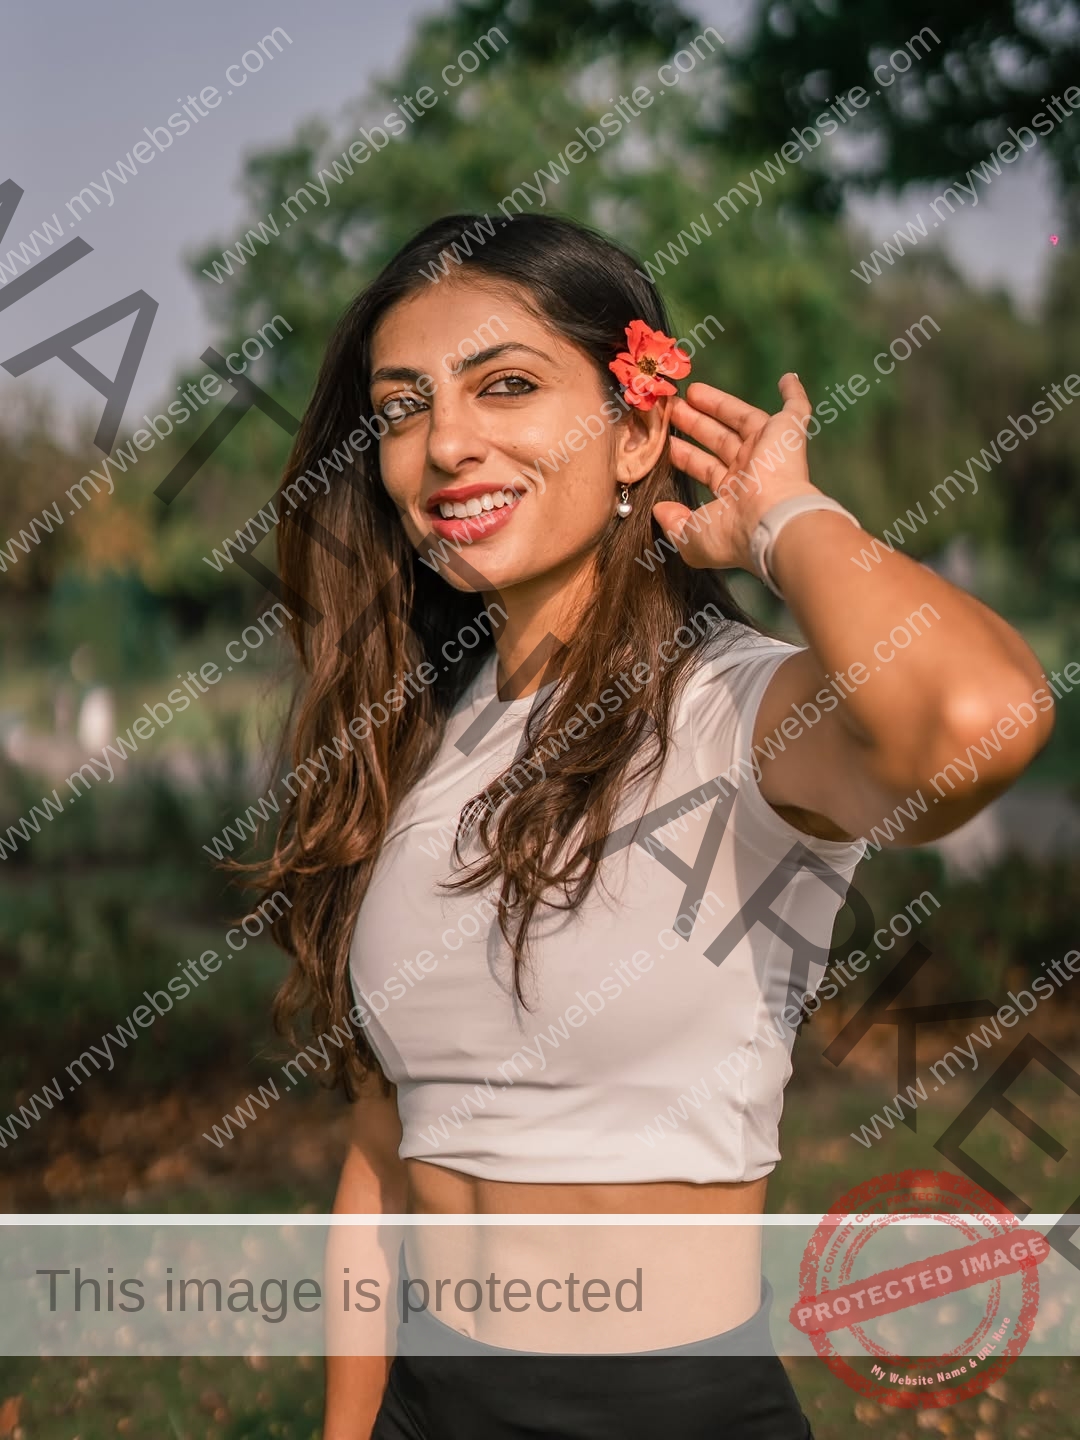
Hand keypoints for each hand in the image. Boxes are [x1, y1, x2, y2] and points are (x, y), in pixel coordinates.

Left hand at [652, 374, 821, 572]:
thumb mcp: (693, 537)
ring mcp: (770, 450)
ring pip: (743, 419)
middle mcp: (752, 472)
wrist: (771, 521)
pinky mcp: (788, 432)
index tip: (667, 443)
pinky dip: (794, 394)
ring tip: (692, 391)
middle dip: (696, 424)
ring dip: (720, 404)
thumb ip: (673, 524)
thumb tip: (659, 510)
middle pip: (720, 440)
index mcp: (734, 496)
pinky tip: (788, 379)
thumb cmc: (733, 533)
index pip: (707, 470)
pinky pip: (797, 409)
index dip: (687, 457)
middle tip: (674, 409)